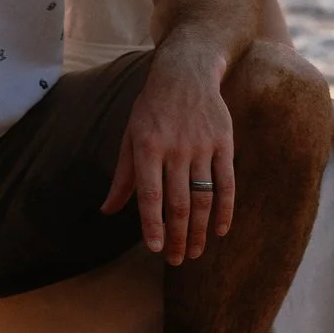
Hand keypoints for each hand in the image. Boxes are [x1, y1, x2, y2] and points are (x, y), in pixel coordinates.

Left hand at [101, 50, 236, 264]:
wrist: (185, 72)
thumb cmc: (152, 109)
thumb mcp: (130, 136)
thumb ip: (123, 177)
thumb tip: (107, 210)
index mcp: (147, 146)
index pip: (150, 193)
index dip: (152, 223)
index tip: (155, 249)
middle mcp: (175, 148)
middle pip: (178, 202)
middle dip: (177, 236)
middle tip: (175, 259)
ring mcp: (201, 145)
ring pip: (203, 197)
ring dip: (198, 229)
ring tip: (193, 252)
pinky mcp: (223, 143)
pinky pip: (226, 183)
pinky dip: (224, 209)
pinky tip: (220, 230)